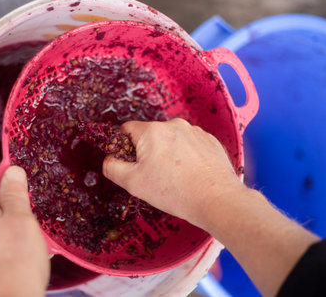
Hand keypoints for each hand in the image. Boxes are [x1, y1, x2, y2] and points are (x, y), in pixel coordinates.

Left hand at [0, 166, 49, 296]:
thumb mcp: (21, 218)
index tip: (9, 179)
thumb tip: (11, 173)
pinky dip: (11, 237)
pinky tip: (27, 244)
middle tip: (24, 203)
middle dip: (4, 200)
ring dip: (11, 219)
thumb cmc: (16, 261)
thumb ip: (15, 194)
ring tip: (29, 225)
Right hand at [104, 119, 318, 296]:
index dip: (123, 146)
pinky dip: (187, 156)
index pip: (127, 129)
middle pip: (151, 135)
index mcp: (152, 131)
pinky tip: (191, 174)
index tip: (129, 163)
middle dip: (148, 152)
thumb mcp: (134, 183)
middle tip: (154, 176)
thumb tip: (108, 159)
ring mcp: (195, 132)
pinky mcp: (211, 141)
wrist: (217, 200)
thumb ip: (113, 167)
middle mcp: (174, 125)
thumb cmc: (173, 191)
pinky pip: (191, 145)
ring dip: (168, 153)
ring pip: (172, 140)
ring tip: (176, 178)